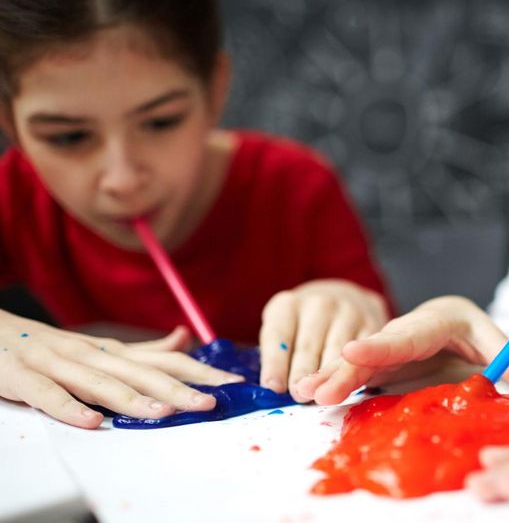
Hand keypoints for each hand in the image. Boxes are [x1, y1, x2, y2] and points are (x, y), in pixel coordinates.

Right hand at [0, 312, 244, 428]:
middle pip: (141, 373)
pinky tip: (90, 422)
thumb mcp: (100, 348)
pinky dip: (68, 408)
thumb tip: (184, 339)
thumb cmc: (49, 347)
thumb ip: (142, 350)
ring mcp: (56, 364)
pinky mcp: (20, 377)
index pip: (166, 361)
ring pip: (100, 383)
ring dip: (133, 399)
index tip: (234, 384)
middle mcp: (91, 355)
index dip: (201, 371)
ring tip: (163, 413)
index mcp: (112, 352)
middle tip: (210, 403)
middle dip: (179, 389)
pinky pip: (46, 395)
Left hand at [258, 279, 389, 401]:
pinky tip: (346, 387)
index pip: (277, 336)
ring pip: (336, 351)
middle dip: (301, 373)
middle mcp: (318, 304)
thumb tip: (273, 389)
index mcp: (288, 305)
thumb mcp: (282, 329)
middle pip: (307, 345)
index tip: (273, 387)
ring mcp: (347, 313)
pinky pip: (361, 352)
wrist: (342, 300)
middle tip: (298, 396)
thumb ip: (274, 355)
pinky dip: (353, 372)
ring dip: (328, 377)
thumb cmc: (302, 325)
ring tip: (319, 396)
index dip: (275, 363)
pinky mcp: (371, 325)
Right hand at [293, 296, 508, 404]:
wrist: (451, 324)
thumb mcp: (495, 342)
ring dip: (332, 377)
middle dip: (346, 369)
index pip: (408, 335)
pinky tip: (311, 395)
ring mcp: (390, 349)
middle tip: (318, 389)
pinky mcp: (380, 364)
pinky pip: (358, 374)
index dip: (380, 346)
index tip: (353, 351)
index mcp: (436, 322)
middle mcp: (406, 333)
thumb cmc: (473, 331)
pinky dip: (336, 383)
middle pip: (375, 351)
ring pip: (360, 363)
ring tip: (304, 393)